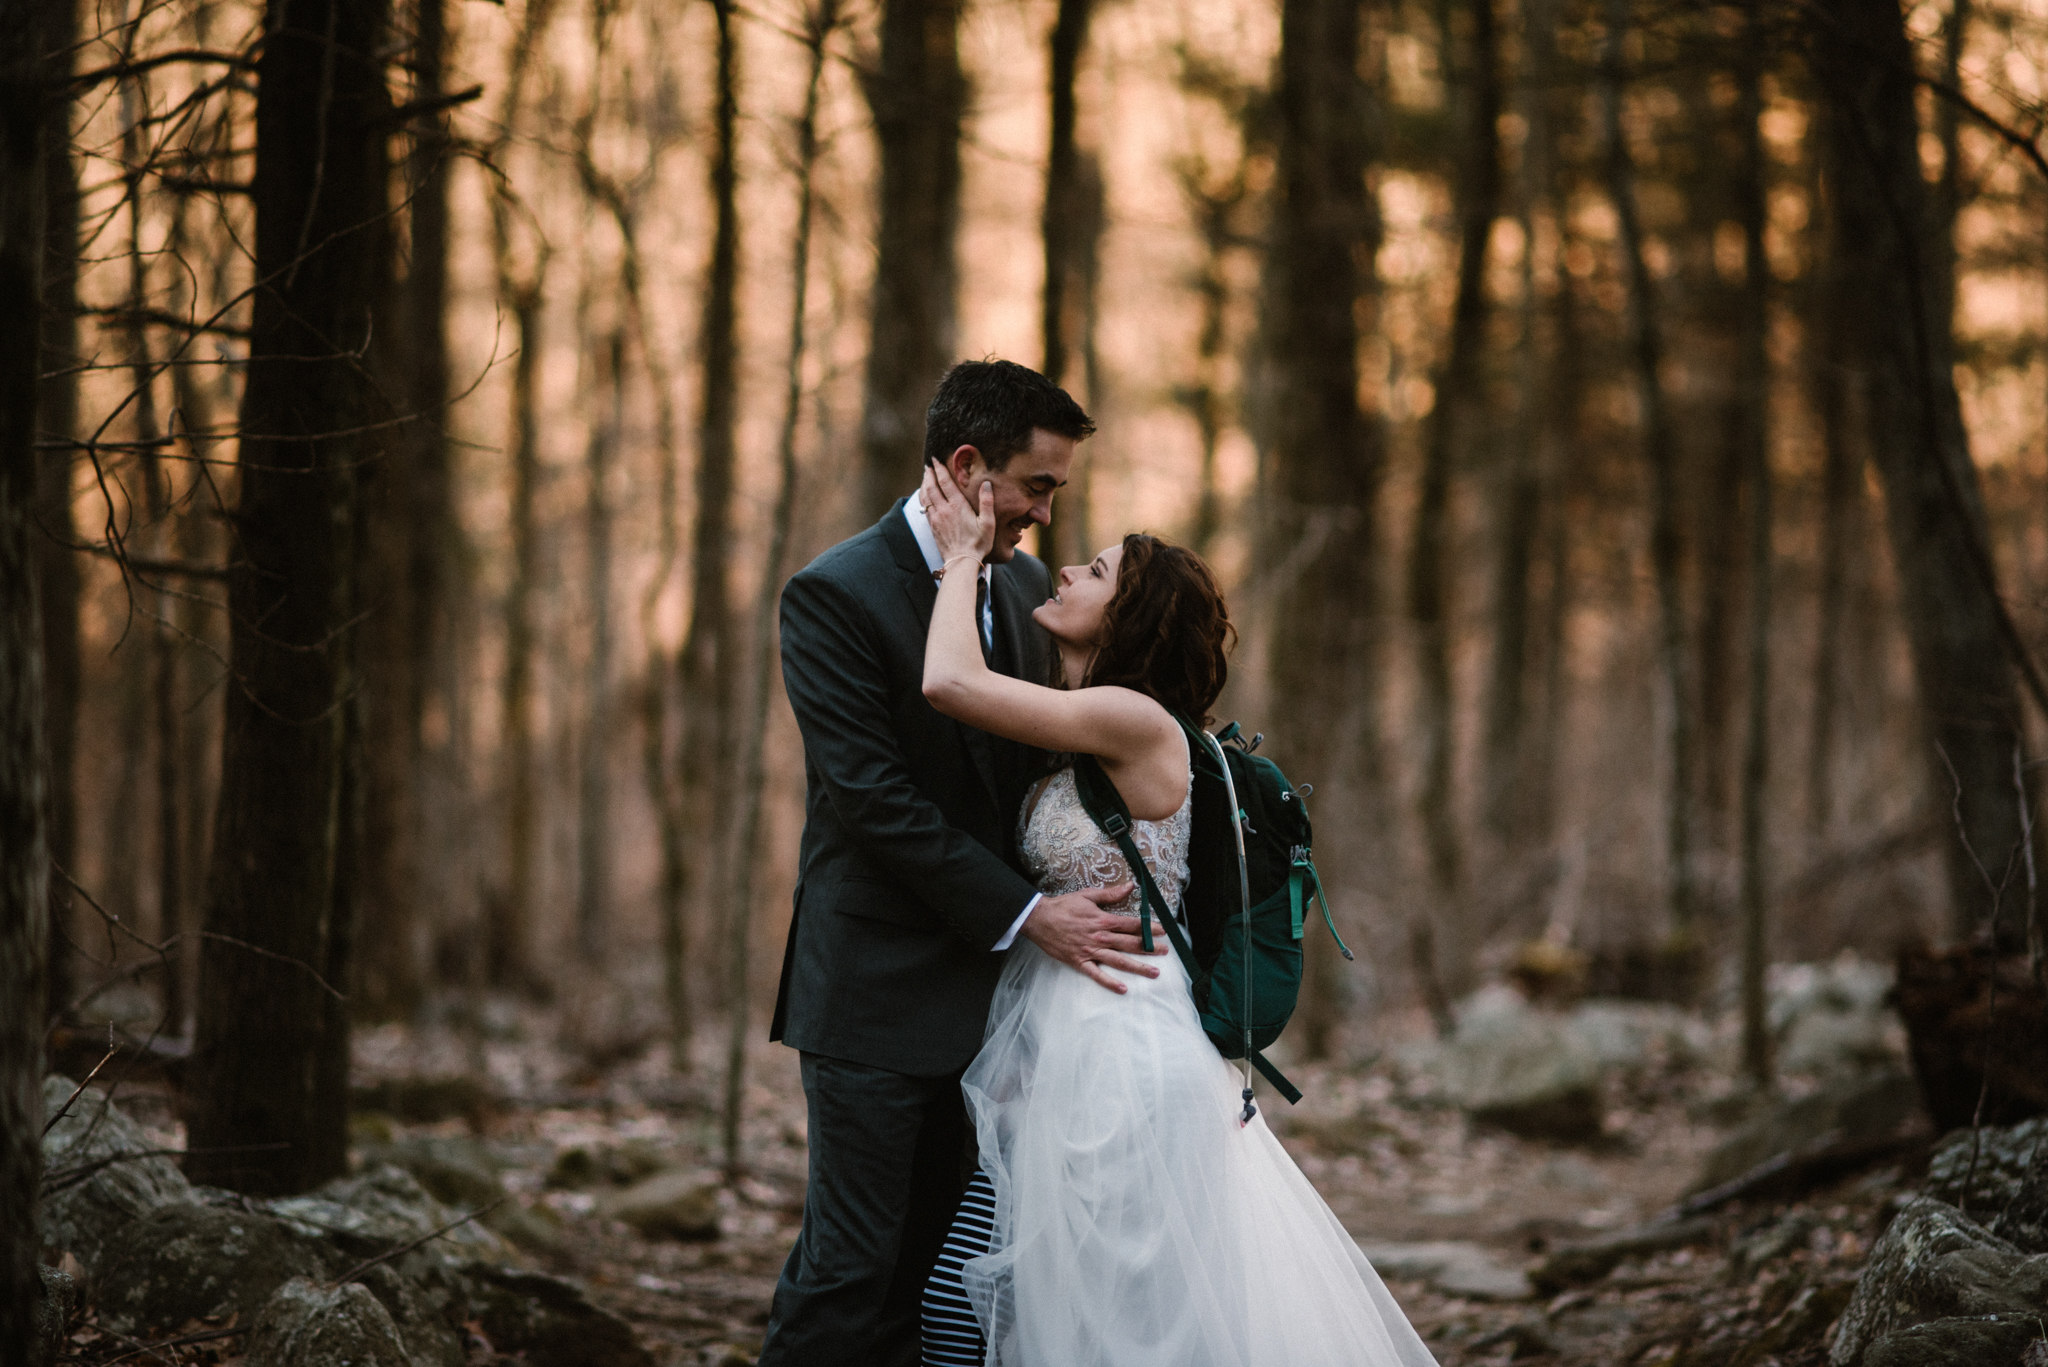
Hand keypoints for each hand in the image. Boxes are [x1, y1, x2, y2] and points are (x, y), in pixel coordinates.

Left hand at [921, 464, 994, 565]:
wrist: (961, 562)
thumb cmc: (978, 543)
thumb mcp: (988, 523)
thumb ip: (987, 502)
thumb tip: (986, 484)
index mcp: (957, 506)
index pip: (945, 482)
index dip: (939, 469)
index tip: (935, 460)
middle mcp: (944, 510)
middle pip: (932, 486)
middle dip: (929, 474)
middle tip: (928, 465)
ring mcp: (936, 518)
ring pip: (926, 496)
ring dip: (924, 484)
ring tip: (925, 476)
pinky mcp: (933, 527)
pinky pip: (925, 507)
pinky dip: (923, 497)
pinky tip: (925, 495)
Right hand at [1019, 883, 1167, 992]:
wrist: (1039, 919)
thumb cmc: (1063, 906)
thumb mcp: (1088, 895)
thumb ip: (1111, 894)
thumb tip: (1130, 886)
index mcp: (1103, 920)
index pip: (1132, 925)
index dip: (1150, 928)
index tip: (1164, 931)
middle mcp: (1100, 937)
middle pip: (1130, 944)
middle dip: (1150, 948)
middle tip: (1166, 952)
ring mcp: (1090, 952)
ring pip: (1119, 961)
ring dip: (1138, 967)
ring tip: (1154, 973)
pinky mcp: (1079, 962)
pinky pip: (1097, 975)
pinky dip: (1110, 983)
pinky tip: (1123, 989)